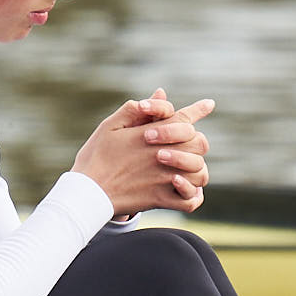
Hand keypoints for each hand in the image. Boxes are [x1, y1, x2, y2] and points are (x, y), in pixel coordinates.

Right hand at [72, 89, 215, 216]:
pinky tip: (185, 189)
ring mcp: (164, 179)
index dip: (198, 109)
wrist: (86, 192)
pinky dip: (192, 195)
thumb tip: (161, 94)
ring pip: (199, 172)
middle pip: (199, 143)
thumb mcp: (110, 126)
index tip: (209, 104)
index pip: (183, 118)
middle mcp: (162, 155)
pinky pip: (189, 201)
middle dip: (195, 141)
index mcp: (151, 134)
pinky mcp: (160, 199)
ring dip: (196, 169)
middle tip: (185, 145)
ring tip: (185, 168)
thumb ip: (137, 109)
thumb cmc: (95, 156)